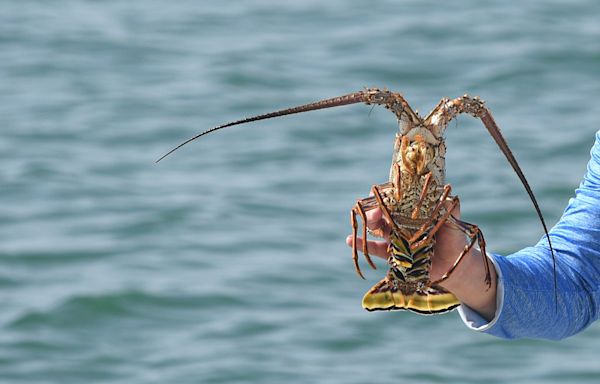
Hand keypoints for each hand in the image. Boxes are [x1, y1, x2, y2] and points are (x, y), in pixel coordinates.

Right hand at [345, 202, 497, 319]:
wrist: (455, 265)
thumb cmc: (454, 238)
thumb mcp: (453, 221)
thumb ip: (450, 209)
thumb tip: (450, 196)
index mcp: (412, 209)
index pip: (395, 196)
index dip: (386, 192)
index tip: (381, 190)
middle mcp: (401, 220)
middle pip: (382, 210)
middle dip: (375, 207)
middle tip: (376, 210)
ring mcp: (395, 236)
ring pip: (376, 226)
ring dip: (368, 221)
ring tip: (367, 220)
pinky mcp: (392, 254)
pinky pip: (374, 248)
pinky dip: (361, 244)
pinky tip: (349, 240)